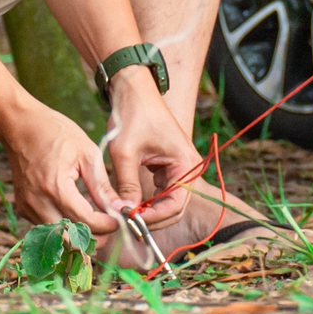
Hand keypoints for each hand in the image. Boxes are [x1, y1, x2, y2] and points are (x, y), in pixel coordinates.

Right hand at [1, 97, 121, 232]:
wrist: (20, 125)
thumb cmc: (55, 132)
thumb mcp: (87, 153)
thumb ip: (102, 186)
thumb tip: (120, 208)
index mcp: (56, 186)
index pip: (86, 221)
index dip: (107, 225)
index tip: (120, 220)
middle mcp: (38, 202)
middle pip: (70, 238)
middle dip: (93, 236)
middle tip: (109, 226)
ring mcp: (28, 207)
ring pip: (57, 236)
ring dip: (78, 233)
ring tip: (95, 220)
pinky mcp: (23, 207)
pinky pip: (46, 227)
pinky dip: (63, 226)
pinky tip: (76, 212)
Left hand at [102, 70, 197, 228]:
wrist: (133, 89)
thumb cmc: (132, 115)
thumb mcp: (125, 153)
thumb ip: (126, 185)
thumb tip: (123, 213)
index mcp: (186, 164)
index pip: (175, 205)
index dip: (154, 218)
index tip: (130, 220)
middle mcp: (189, 168)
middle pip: (174, 207)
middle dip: (152, 218)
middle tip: (127, 224)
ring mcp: (180, 168)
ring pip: (168, 202)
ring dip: (149, 211)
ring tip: (126, 215)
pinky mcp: (169, 166)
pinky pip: (162, 192)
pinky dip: (148, 200)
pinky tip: (130, 203)